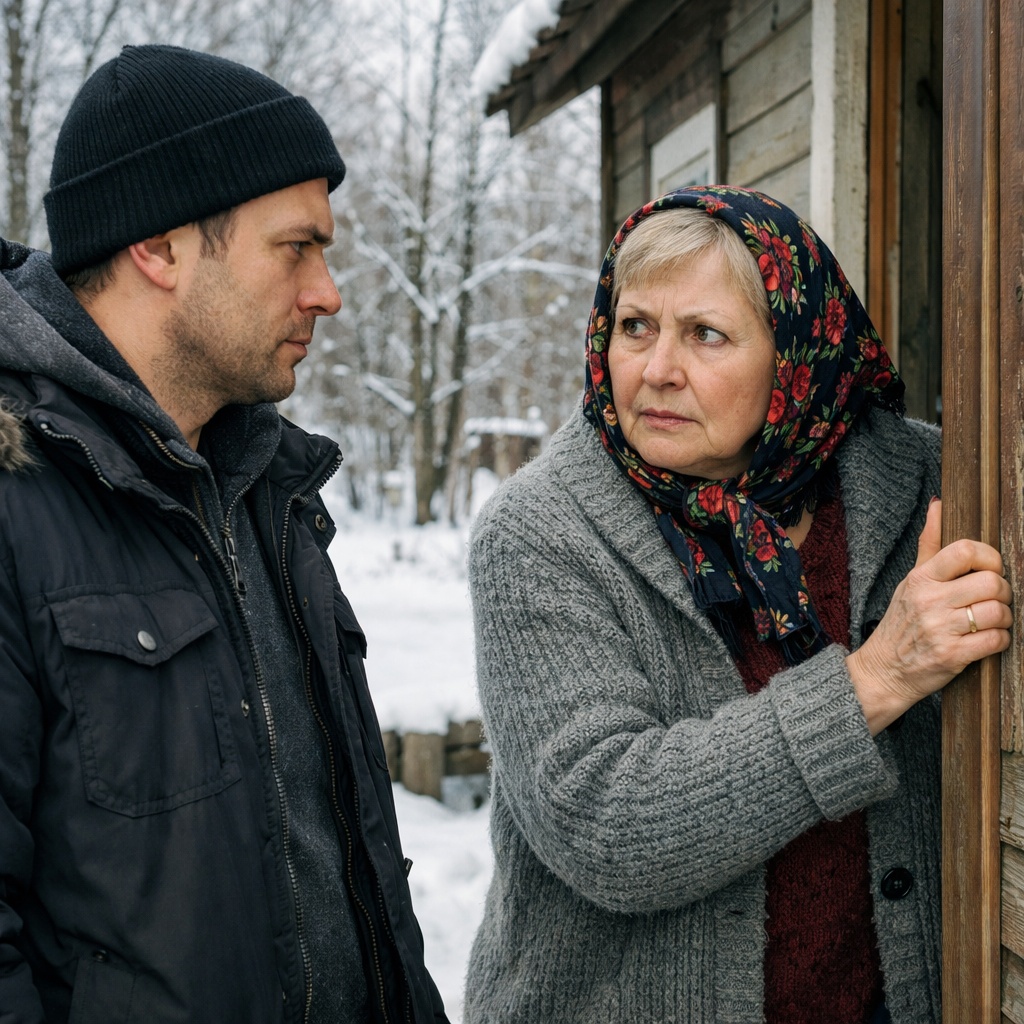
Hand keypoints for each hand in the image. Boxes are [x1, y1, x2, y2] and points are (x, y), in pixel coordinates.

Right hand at [846, 499, 1012, 734]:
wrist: (883, 671)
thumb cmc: (901, 624)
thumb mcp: (910, 581)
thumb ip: (930, 544)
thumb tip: (939, 504)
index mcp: (921, 578)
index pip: (966, 551)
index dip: (990, 558)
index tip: (989, 570)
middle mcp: (929, 600)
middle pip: (991, 582)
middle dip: (1003, 592)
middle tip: (994, 599)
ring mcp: (940, 629)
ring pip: (998, 612)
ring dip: (1004, 619)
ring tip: (991, 622)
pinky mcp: (951, 656)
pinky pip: (995, 641)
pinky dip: (1000, 641)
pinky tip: (988, 640)